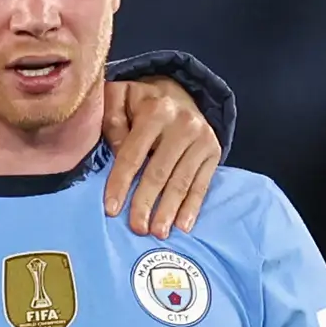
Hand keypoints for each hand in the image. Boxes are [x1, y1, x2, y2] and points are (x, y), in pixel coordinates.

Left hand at [98, 75, 220, 236]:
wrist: (181, 93)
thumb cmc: (141, 103)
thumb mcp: (120, 98)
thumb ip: (112, 121)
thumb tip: (115, 153)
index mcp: (155, 110)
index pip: (133, 154)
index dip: (120, 183)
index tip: (111, 209)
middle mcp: (182, 123)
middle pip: (159, 172)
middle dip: (145, 203)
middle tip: (137, 228)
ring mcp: (201, 138)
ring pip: (181, 181)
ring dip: (168, 210)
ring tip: (157, 232)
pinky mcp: (214, 151)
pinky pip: (202, 184)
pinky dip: (192, 207)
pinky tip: (182, 225)